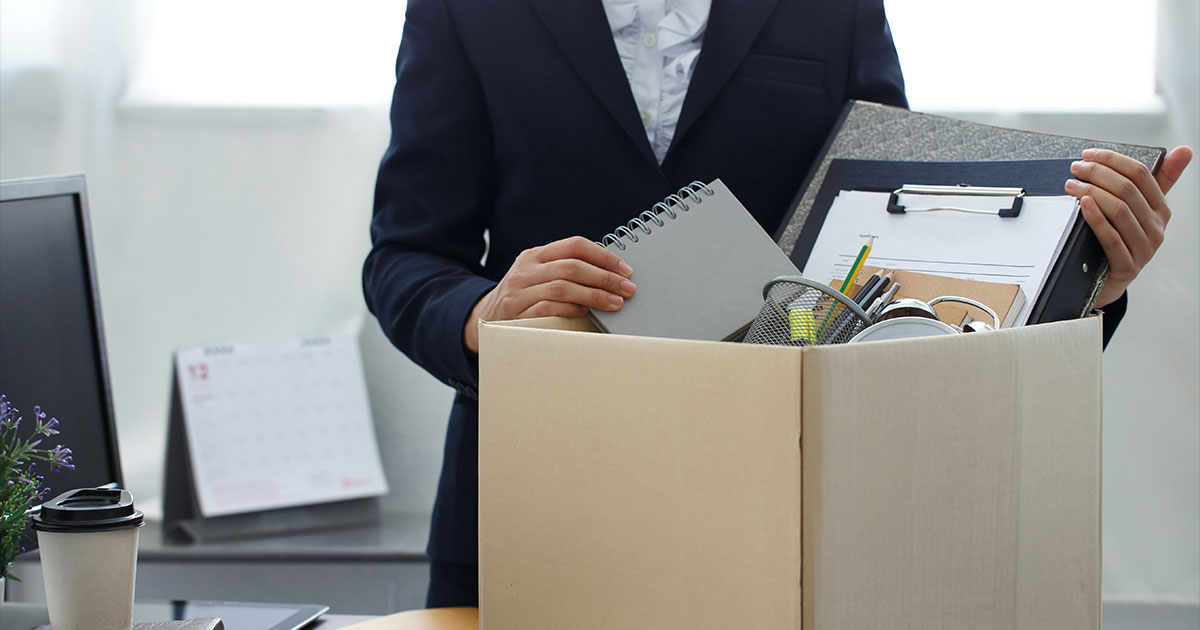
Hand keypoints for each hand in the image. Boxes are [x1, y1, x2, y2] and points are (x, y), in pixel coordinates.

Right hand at [463, 236, 635, 352]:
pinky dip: (572, 310)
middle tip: (627, 289)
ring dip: (594, 295)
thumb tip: (611, 275)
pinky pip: (549, 309)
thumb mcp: (538, 277)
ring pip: (563, 287)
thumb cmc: (523, 299)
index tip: (625, 270)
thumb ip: (565, 271)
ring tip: (615, 303)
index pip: (574, 245)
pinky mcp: (515, 313)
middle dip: (605, 278)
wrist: (485, 320)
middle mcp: (525, 269)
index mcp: (535, 255)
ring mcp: (519, 291)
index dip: (604, 256)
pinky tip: (586, 313)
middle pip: (572, 266)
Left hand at [1066, 145, 1192, 307]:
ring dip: (1092, 192)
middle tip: (1075, 169)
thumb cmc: (1120, 240)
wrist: (1106, 282)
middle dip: (1098, 174)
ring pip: (1119, 211)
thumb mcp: (1138, 210)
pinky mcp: (1128, 267)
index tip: (1088, 154)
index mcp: (1161, 209)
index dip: (1113, 160)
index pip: (1141, 174)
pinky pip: (1111, 238)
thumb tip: (1185, 150)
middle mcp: (1157, 228)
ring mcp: (1144, 249)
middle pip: (1127, 190)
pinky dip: (1096, 219)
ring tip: (1071, 185)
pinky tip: (1083, 205)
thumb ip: (1157, 181)